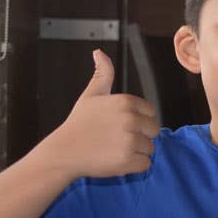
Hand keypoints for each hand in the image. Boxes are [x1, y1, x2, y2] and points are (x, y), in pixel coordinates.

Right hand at [43, 50, 159, 177]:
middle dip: (139, 137)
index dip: (138, 121)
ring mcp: (130, 140)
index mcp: (125, 102)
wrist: (63, 151)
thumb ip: (102, 74)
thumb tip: (99, 52)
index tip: (119, 125)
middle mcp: (130, 119)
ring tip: (113, 149)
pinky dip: (133, 166)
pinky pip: (145, 164)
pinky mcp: (128, 160)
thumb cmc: (79, 124)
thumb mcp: (91, 95)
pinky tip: (115, 160)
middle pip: (153, 131)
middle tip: (116, 138)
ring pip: (150, 148)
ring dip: (135, 152)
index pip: (150, 113)